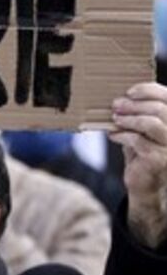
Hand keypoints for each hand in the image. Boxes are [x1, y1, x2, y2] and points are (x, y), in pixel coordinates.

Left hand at [111, 83, 166, 247]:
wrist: (145, 184)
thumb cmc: (142, 151)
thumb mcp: (142, 129)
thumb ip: (139, 113)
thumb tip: (121, 96)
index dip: (149, 90)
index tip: (129, 92)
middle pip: (159, 109)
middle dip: (134, 105)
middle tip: (115, 105)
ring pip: (151, 123)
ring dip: (128, 119)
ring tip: (115, 119)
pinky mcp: (160, 159)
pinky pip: (138, 140)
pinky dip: (122, 135)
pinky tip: (113, 135)